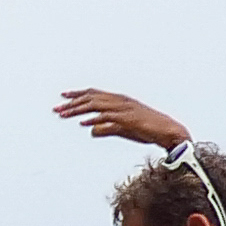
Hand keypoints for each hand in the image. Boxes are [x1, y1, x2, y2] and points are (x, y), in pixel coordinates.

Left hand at [55, 89, 185, 151]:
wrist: (169, 131)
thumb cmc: (148, 130)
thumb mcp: (123, 129)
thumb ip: (106, 128)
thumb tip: (91, 130)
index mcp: (119, 100)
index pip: (95, 93)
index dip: (78, 94)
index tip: (63, 97)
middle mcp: (121, 101)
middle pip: (92, 98)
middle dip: (73, 103)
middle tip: (57, 109)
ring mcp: (125, 109)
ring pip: (97, 105)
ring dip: (79, 109)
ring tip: (64, 114)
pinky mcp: (130, 119)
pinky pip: (109, 118)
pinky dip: (96, 119)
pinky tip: (84, 123)